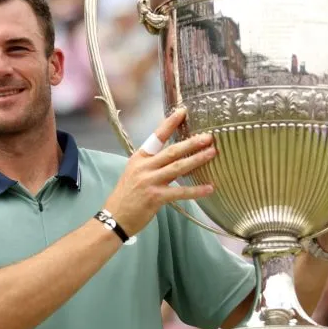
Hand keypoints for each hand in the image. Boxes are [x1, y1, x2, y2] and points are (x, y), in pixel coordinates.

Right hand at [103, 108, 215, 235]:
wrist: (115, 217)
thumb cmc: (127, 195)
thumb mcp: (135, 173)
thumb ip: (153, 164)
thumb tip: (175, 156)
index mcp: (139, 158)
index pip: (156, 136)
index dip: (170, 123)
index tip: (182, 111)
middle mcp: (144, 167)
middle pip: (172, 151)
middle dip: (191, 143)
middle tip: (208, 137)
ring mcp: (150, 181)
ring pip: (178, 168)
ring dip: (197, 160)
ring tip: (212, 153)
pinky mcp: (156, 197)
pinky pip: (180, 192)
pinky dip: (196, 190)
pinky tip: (209, 188)